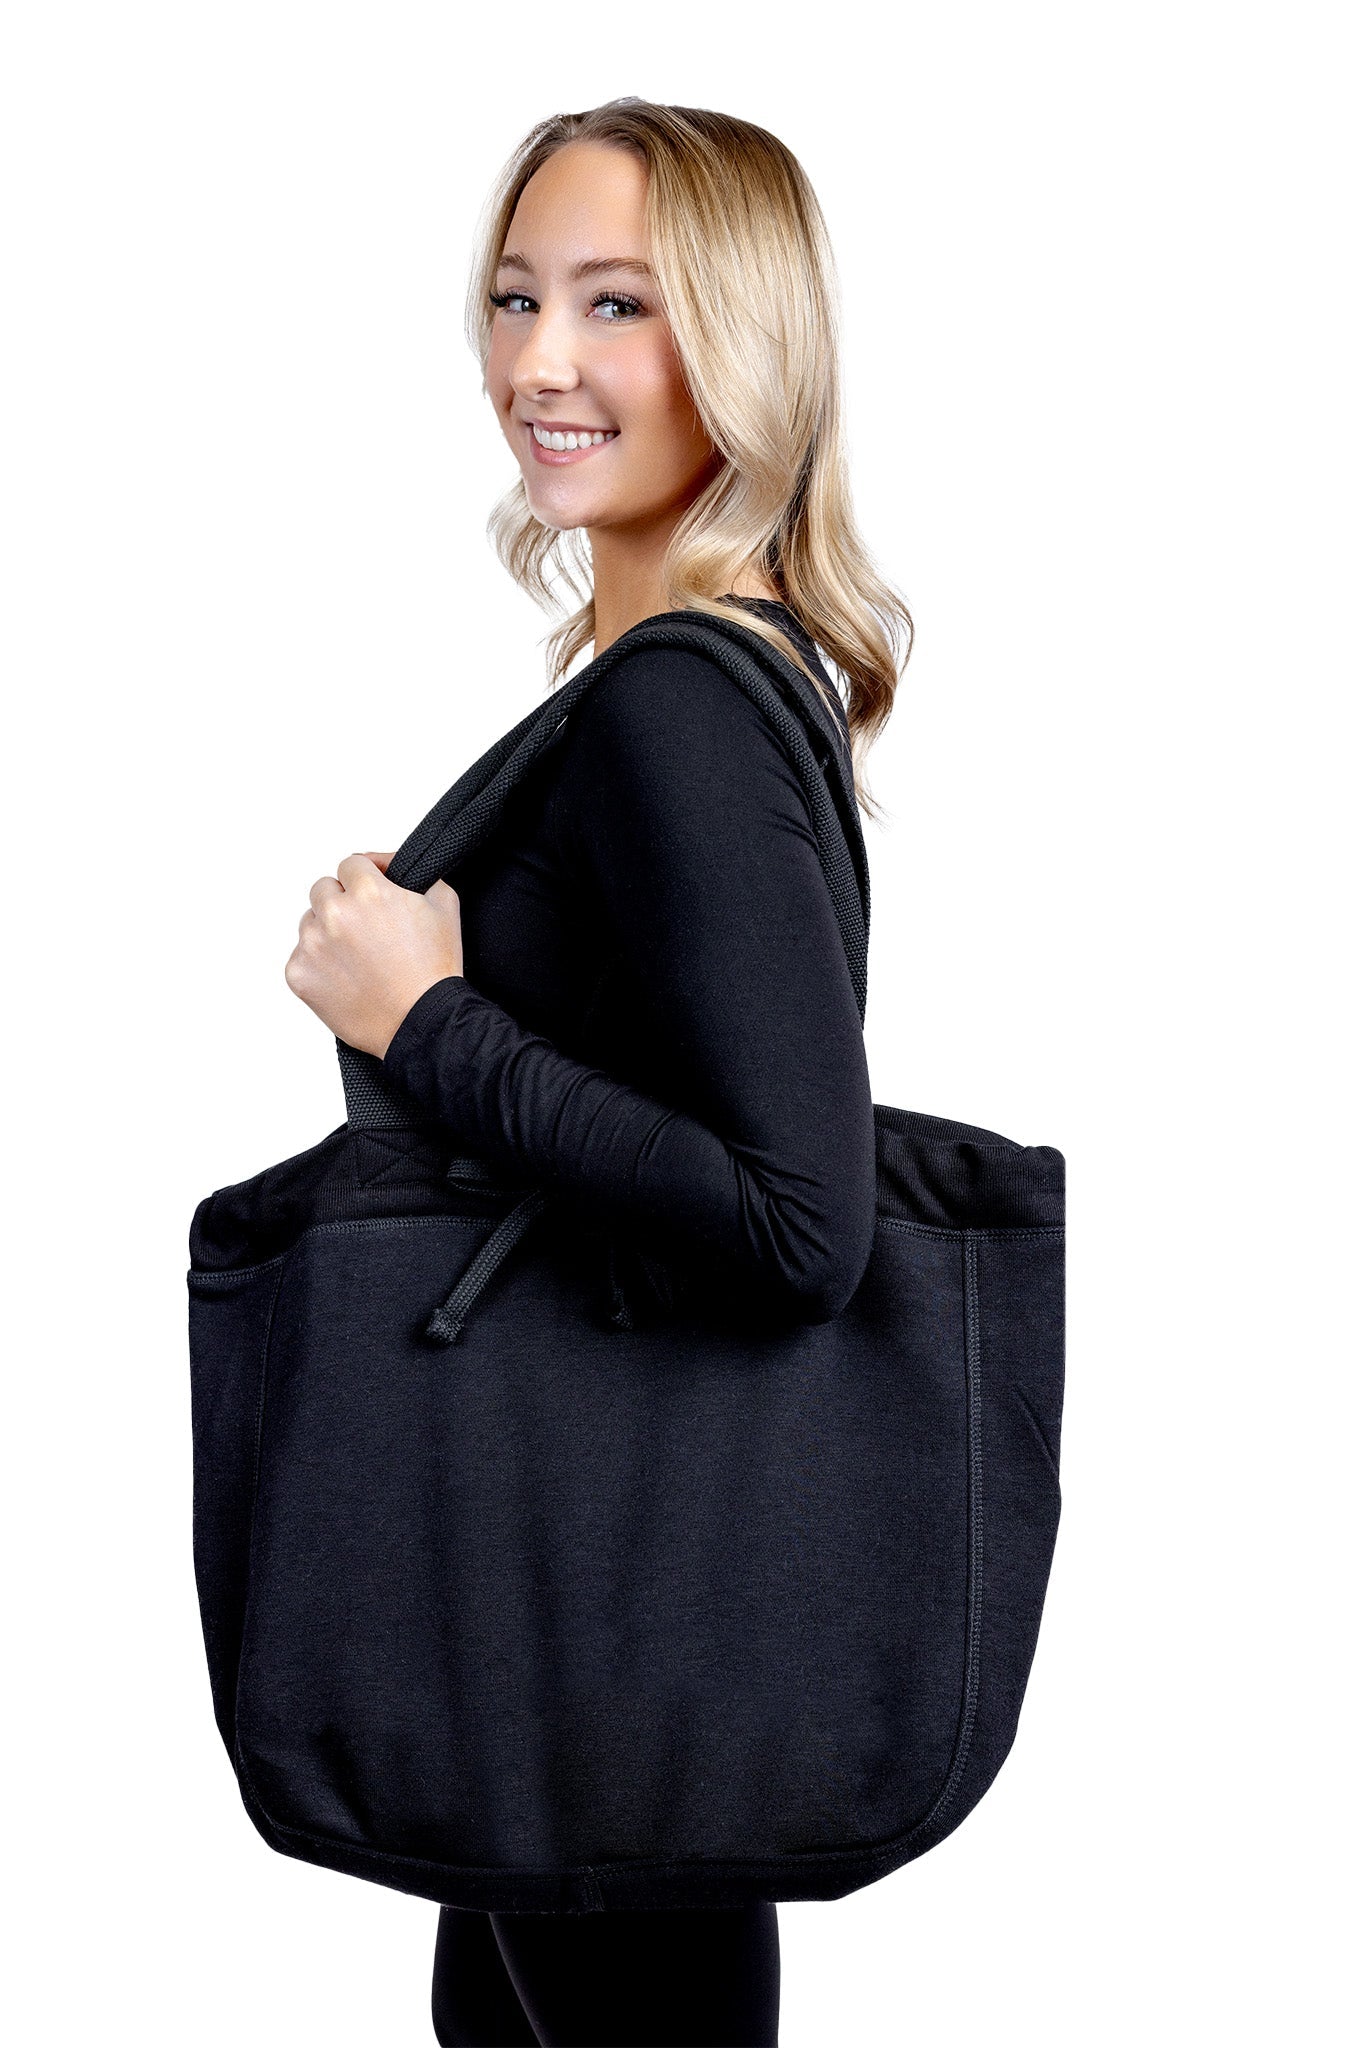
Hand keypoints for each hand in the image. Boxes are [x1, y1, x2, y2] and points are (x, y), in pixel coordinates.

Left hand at [285, 852, 463, 1059]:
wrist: (422, 1023)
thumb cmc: (434, 972)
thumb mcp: (445, 906)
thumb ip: (420, 875)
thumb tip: (396, 866)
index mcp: (368, 892)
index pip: (351, 863)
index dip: (366, 874)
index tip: (373, 886)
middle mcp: (334, 914)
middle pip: (323, 889)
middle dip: (343, 901)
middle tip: (365, 926)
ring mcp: (312, 945)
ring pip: (309, 922)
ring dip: (327, 931)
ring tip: (357, 956)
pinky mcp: (299, 974)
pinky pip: (300, 956)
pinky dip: (319, 964)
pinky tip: (346, 977)